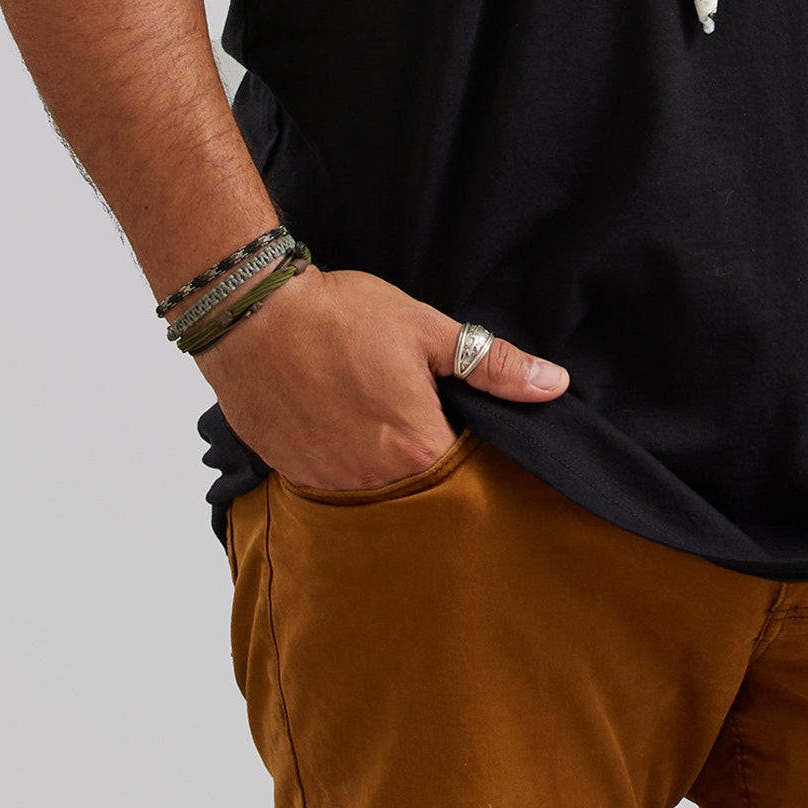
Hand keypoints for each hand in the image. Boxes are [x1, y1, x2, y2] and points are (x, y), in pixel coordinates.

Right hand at [197, 263, 568, 490]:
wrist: (253, 315)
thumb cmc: (341, 317)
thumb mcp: (427, 330)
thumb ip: (493, 365)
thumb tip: (554, 384)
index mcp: (417, 448)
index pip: (468, 475)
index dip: (474, 452)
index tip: (469, 427)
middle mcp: (374, 481)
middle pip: (422, 490)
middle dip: (430, 463)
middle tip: (420, 417)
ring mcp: (330, 483)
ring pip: (377, 492)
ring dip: (386, 468)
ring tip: (378, 420)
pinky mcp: (294, 475)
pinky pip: (334, 485)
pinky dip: (345, 465)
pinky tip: (342, 427)